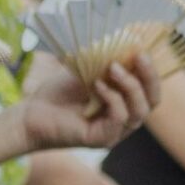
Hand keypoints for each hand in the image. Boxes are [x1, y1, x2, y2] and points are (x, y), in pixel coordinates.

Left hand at [16, 52, 160, 153]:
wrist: (31, 114)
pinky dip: (112, 98)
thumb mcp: (90, 73)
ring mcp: (115, 132)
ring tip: (113, 68)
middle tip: (138, 56)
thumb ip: (111, 65)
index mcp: (126, 104)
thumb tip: (131, 44)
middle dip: (149, 77)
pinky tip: (97, 85)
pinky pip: (119, 117)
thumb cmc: (59, 93)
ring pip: (140, 111)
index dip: (151, 71)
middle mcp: (125, 120)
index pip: (151, 90)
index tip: (140, 50)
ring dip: (130, 86)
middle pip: (153, 101)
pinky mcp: (102, 140)